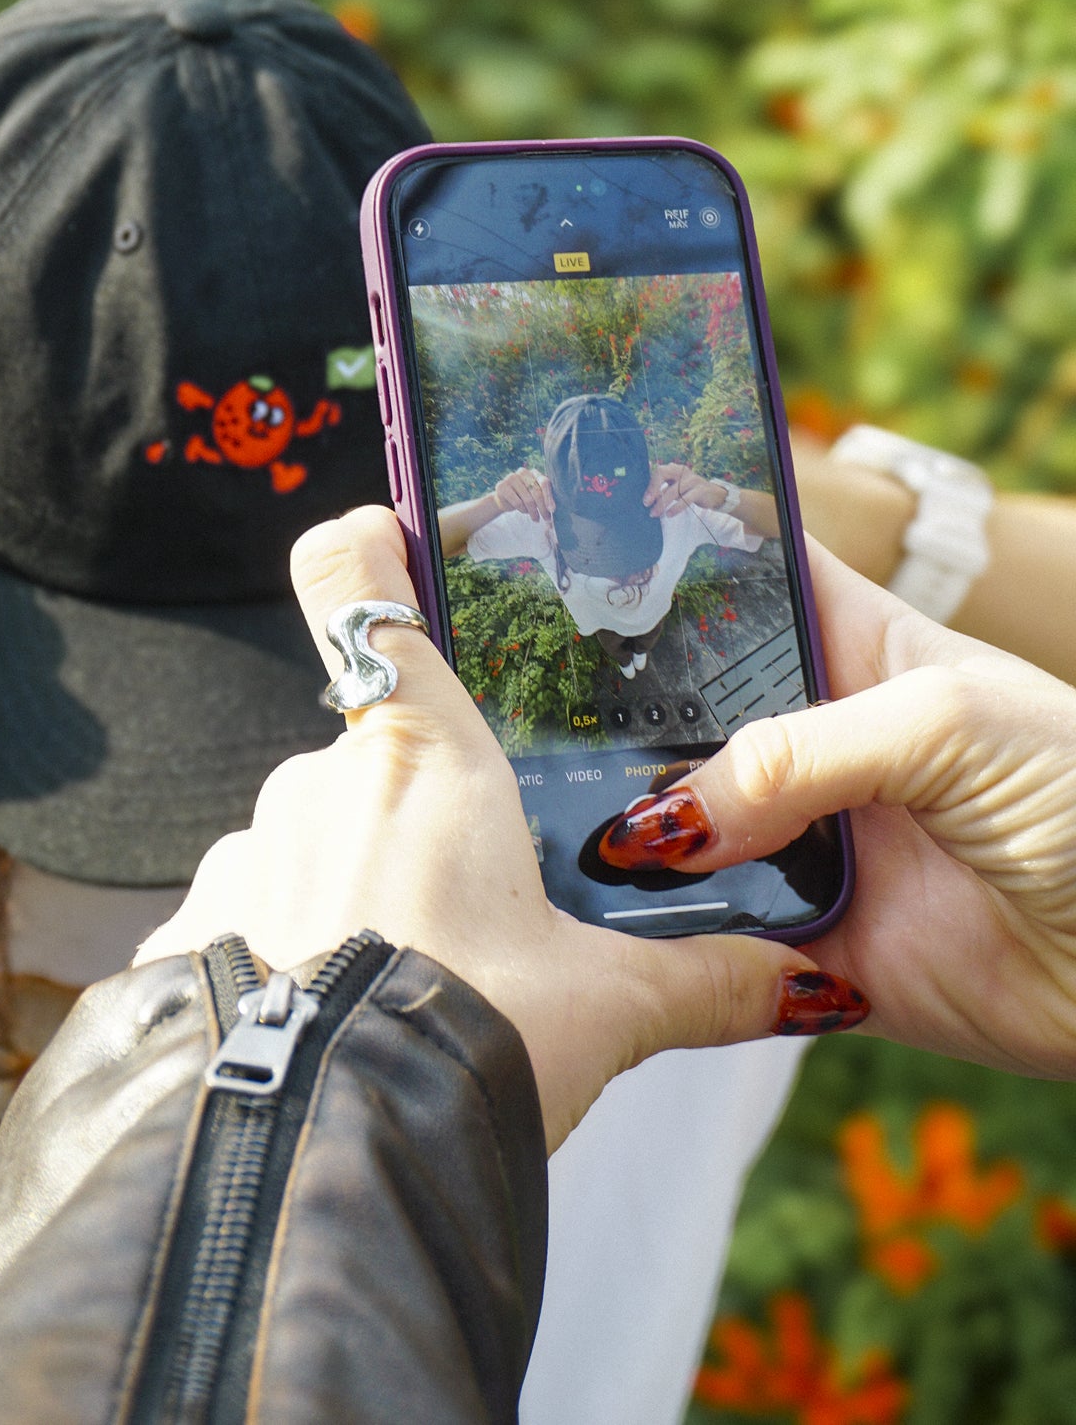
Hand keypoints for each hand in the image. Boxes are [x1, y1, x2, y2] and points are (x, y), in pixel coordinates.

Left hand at [138, 506, 866, 1152]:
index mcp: (421, 753)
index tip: (390, 537)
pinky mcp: (190, 931)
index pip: (356, 573)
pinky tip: (330, 1030)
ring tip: (412, 990)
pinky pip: (251, 918)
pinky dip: (290, 957)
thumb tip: (805, 979)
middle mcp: (318, 777)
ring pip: (314, 842)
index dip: (370, 541)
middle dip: (419, 816)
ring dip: (356, 894)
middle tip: (479, 910)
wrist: (320, 1166)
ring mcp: (244, 850)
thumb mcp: (606, 1012)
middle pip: (373, 753)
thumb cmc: (464, 1048)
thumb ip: (705, 978)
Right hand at [492, 466, 554, 524]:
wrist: (505, 499)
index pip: (544, 482)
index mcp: (534, 472)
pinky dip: (523, 510)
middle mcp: (523, 472)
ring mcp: (511, 478)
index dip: (549, 497)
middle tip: (547, 519)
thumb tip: (552, 509)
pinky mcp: (502, 486)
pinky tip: (524, 511)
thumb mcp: (536, 495)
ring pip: (528, 499)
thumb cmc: (525, 497)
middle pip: (536, 492)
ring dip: (533, 512)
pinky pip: (517, 503)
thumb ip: (545, 497)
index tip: (552, 510)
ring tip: (536, 518)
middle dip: (543, 508)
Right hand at [598, 540, 1075, 1078]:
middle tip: (533, 711)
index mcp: (855, 648)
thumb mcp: (945, 723)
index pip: (746, 574)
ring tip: (554, 821)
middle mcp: (816, 742)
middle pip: (685, 710)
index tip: (576, 533)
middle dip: (614, 709)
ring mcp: (810, 842)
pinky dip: (669, 941)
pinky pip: (715, 945)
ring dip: (633, 836)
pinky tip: (613, 921)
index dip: (669, 547)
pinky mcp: (812, 943)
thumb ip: (797, 752)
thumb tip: (671, 820)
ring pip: (685, 832)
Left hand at [645, 461, 722, 517]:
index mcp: (674, 468)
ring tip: (655, 514)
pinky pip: (686, 499)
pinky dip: (676, 507)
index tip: (646, 500)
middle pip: (663, 474)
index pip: (659, 471)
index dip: (651, 485)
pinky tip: (669, 514)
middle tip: (647, 505)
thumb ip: (662, 490)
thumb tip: (647, 499)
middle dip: (653, 489)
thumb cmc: (688, 491)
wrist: (713, 495)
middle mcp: (683, 470)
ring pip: (673, 490)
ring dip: (662, 503)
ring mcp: (692, 479)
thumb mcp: (675, 488)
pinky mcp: (700, 490)